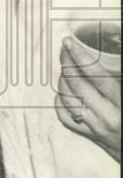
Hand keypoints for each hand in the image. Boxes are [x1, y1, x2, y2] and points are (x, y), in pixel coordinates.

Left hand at [55, 35, 120, 162]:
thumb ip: (119, 76)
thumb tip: (111, 59)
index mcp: (121, 104)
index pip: (96, 76)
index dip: (80, 57)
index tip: (69, 42)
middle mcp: (106, 116)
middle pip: (76, 85)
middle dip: (67, 63)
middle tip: (66, 50)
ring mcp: (95, 127)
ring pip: (66, 98)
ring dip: (62, 80)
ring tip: (67, 68)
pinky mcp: (88, 135)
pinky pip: (64, 115)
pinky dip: (60, 100)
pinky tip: (65, 91)